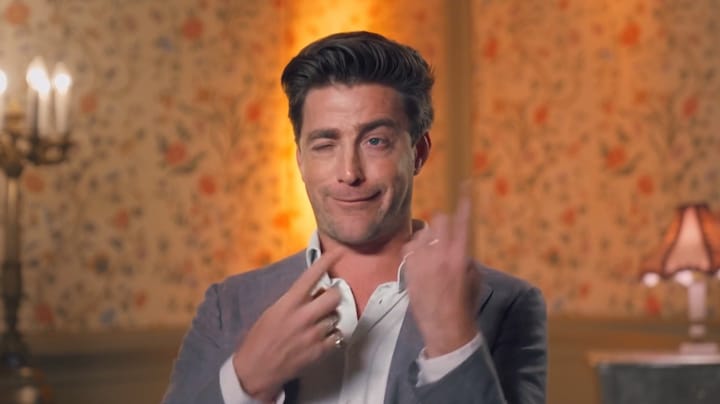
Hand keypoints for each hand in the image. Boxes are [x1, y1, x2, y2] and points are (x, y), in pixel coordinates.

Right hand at [233, 249, 344, 400]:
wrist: (256, 369)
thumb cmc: (260, 338)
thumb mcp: (273, 312)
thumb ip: (295, 301)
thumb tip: (316, 291)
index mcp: (288, 303)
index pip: (312, 276)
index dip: (326, 261)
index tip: (338, 252)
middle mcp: (303, 317)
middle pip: (335, 296)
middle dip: (334, 295)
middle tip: (327, 300)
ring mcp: (313, 335)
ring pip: (336, 317)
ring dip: (331, 318)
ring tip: (317, 325)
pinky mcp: (319, 352)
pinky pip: (338, 337)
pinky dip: (333, 336)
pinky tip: (321, 339)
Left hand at [402, 194, 480, 357]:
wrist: (445, 327)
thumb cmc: (464, 303)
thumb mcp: (473, 276)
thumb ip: (465, 253)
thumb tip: (457, 240)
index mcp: (461, 256)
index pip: (463, 220)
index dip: (464, 200)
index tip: (465, 184)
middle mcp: (440, 255)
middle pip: (439, 220)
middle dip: (442, 225)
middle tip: (444, 237)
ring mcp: (422, 261)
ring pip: (422, 233)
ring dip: (427, 238)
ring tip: (431, 255)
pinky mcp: (408, 269)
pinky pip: (410, 247)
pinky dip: (415, 249)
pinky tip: (420, 261)